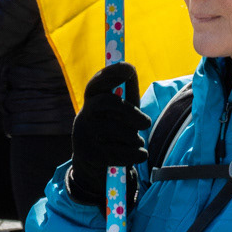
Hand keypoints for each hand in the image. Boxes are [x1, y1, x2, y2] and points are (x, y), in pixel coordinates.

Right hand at [67, 63, 149, 205]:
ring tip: (136, 142)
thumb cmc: (113, 129)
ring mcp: (84, 135)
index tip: (129, 68)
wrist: (95, 165)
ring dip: (134, 138)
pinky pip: (120, 152)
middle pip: (108, 102)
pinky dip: (136, 154)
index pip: (97, 83)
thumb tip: (129, 66)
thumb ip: (126, 90)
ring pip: (118, 130)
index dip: (111, 73)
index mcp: (91, 101)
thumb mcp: (120, 110)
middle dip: (131, 111)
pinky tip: (139, 154)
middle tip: (147, 123)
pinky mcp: (91, 155)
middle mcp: (84, 115)